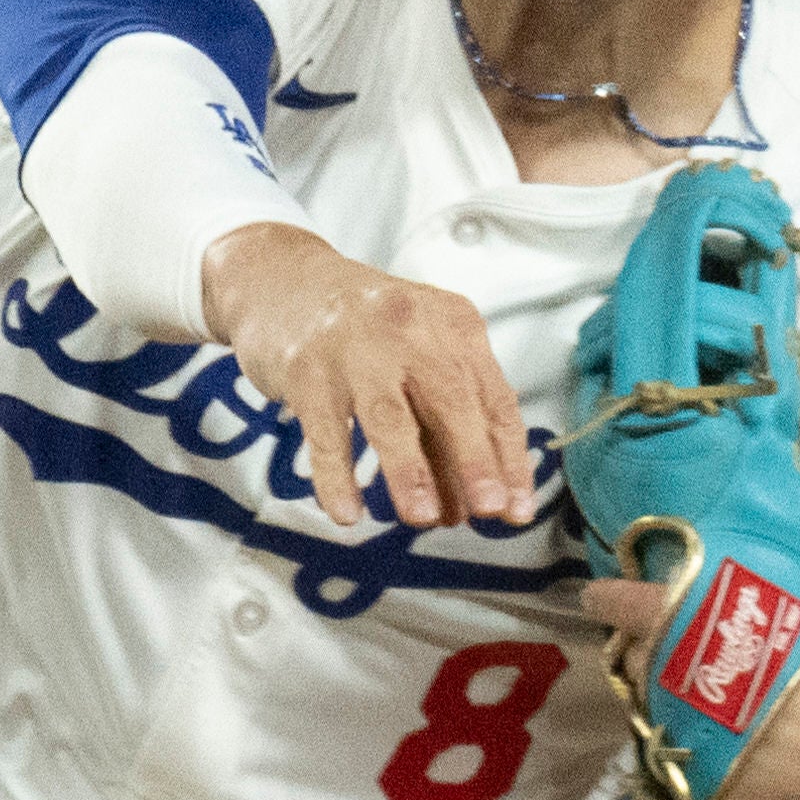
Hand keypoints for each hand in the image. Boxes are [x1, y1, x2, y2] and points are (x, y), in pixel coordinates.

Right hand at [208, 225, 530, 532]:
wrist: (282, 281)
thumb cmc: (366, 330)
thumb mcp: (421, 354)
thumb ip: (448, 422)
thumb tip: (471, 502)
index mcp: (453, 324)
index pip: (495, 399)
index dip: (510, 459)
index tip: (517, 510)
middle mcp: (409, 329)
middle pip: (452, 400)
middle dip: (475, 459)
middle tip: (489, 509)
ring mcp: (354, 349)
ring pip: (389, 417)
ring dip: (410, 472)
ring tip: (423, 518)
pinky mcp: (307, 371)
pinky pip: (326, 434)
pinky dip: (337, 478)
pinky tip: (348, 514)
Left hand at [563, 583, 799, 799]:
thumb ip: (782, 589)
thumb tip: (756, 557)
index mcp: (715, 635)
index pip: (637, 607)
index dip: (611, 600)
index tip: (599, 596)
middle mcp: (688, 688)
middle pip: (639, 661)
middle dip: (647, 652)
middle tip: (671, 648)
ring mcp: (690, 744)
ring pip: (653, 709)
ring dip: (666, 696)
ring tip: (702, 693)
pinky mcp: (699, 788)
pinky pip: (679, 758)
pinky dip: (691, 744)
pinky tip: (723, 738)